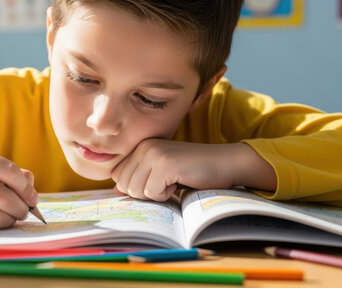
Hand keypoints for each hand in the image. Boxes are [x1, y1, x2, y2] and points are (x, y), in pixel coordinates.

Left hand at [111, 139, 275, 201]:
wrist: (225, 163)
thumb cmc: (194, 171)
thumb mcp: (162, 172)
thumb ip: (139, 177)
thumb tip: (116, 191)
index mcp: (141, 146)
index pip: (117, 176)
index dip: (136, 188)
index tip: (157, 182)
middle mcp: (144, 146)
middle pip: (124, 185)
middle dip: (144, 193)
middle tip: (166, 184)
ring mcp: (154, 153)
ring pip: (135, 190)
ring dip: (155, 195)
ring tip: (173, 182)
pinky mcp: (165, 163)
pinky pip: (151, 193)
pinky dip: (165, 195)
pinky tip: (179, 182)